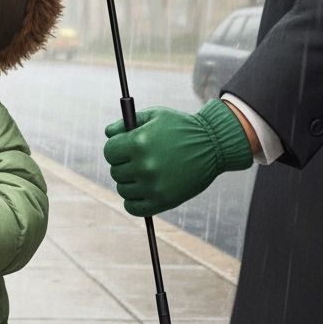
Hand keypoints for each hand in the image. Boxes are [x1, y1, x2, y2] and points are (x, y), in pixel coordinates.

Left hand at [102, 99, 252, 216]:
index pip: (109, 151)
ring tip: (145, 173)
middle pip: (115, 171)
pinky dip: (133, 201)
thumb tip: (108, 134)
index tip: (125, 148)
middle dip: (124, 164)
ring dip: (130, 182)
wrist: (214, 144)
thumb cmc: (182, 128)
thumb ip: (127, 123)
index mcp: (139, 143)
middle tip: (139, 160)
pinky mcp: (163, 201)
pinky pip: (133, 207)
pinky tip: (142, 190)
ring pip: (123, 189)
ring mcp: (153, 186)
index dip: (116, 148)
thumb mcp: (156, 116)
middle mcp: (144, 166)